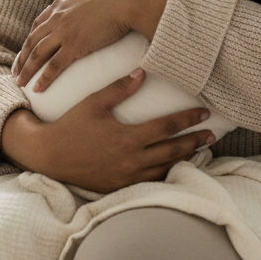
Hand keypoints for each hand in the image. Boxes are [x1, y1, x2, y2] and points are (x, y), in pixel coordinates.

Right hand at [0, 70, 214, 192]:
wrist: (48, 156)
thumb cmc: (70, 126)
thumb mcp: (93, 102)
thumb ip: (119, 88)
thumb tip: (142, 72)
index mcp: (127, 137)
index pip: (167, 126)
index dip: (188, 119)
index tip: (204, 112)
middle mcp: (131, 160)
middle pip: (173, 151)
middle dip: (195, 142)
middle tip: (212, 134)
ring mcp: (127, 177)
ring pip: (165, 169)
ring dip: (185, 160)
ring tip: (200, 151)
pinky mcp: (120, 187)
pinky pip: (151, 181)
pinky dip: (166, 174)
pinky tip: (173, 167)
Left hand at [12, 0, 172, 91]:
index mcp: (61, 4)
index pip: (39, 24)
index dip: (31, 39)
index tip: (26, 51)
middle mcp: (57, 17)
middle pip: (32, 40)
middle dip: (22, 57)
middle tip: (16, 71)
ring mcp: (64, 31)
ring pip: (37, 54)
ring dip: (26, 70)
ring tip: (20, 83)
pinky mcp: (74, 45)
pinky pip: (54, 66)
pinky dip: (44, 79)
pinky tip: (37, 89)